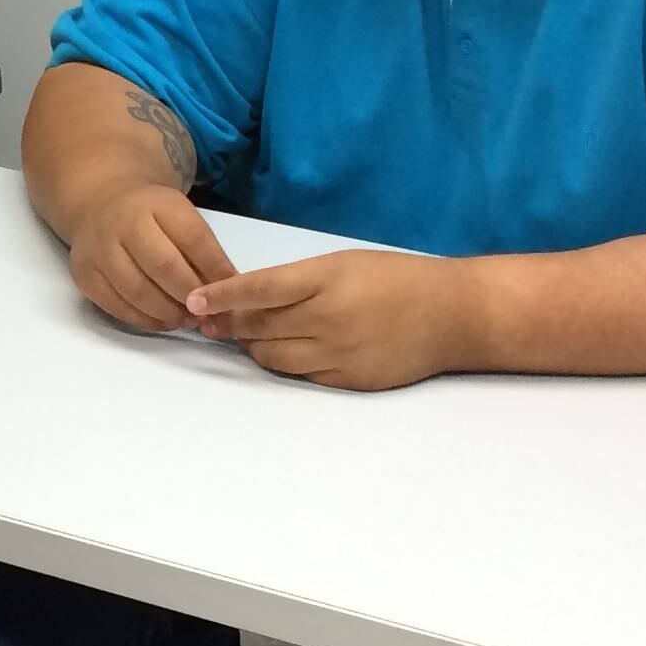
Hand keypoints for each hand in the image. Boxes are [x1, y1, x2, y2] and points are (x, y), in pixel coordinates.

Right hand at [66, 182, 237, 333]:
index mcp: (157, 203)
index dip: (215, 269)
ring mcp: (98, 249)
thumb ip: (204, 250)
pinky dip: (145, 320)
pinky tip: (162, 321)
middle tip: (206, 312)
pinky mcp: (84, 275)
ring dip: (169, 313)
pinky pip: (116, 306)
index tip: (230, 291)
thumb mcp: (180, 217)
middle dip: (191, 295)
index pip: (193, 238)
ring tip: (186, 320)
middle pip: (164, 266)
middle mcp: (123, 223)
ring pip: (138, 291)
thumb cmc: (151, 216)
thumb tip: (228, 293)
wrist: (99, 202)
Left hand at [186, 251, 479, 390]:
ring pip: (272, 357)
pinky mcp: (348, 381)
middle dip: (229, 324)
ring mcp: (338, 353)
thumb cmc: (395, 278)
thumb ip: (299, 281)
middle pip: (259, 327)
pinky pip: (299, 376)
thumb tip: (250, 297)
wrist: (451, 315)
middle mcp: (328, 317)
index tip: (193, 301)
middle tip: (209, 321)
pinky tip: (283, 352)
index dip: (223, 296)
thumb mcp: (343, 265)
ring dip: (252, 347)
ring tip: (244, 337)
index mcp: (327, 279)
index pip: (261, 289)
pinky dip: (284, 364)